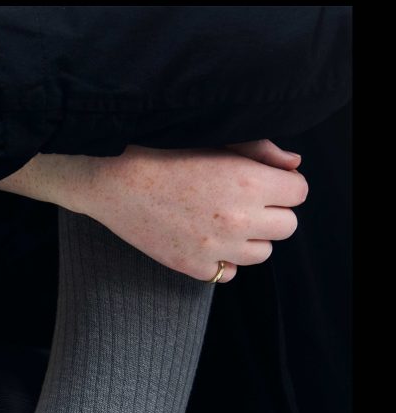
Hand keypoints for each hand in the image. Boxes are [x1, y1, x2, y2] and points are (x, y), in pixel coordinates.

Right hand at [76, 140, 307, 282]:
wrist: (113, 179)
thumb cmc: (163, 151)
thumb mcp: (218, 139)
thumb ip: (263, 151)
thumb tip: (294, 166)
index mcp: (250, 180)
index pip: (299, 192)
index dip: (284, 185)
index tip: (265, 181)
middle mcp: (239, 218)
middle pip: (288, 226)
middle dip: (273, 212)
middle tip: (247, 201)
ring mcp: (217, 246)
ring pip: (263, 253)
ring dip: (252, 238)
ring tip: (226, 221)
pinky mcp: (193, 266)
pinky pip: (229, 273)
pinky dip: (223, 259)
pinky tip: (207, 240)